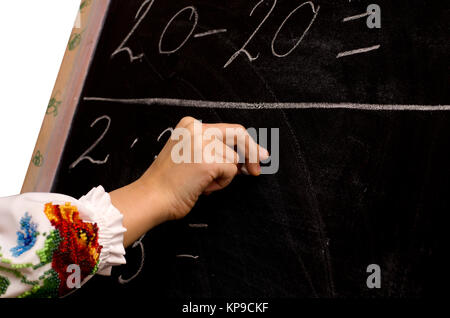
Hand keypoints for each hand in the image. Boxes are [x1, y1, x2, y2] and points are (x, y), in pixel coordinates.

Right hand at [110, 117, 268, 246]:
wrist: (153, 197)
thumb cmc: (169, 182)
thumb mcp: (190, 155)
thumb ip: (213, 150)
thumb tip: (245, 159)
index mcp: (190, 124)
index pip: (228, 129)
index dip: (245, 143)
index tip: (257, 154)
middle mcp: (197, 128)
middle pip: (238, 134)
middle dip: (252, 151)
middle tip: (256, 169)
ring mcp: (203, 143)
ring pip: (233, 159)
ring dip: (223, 175)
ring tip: (202, 182)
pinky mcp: (209, 160)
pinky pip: (231, 172)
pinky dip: (221, 183)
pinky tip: (203, 186)